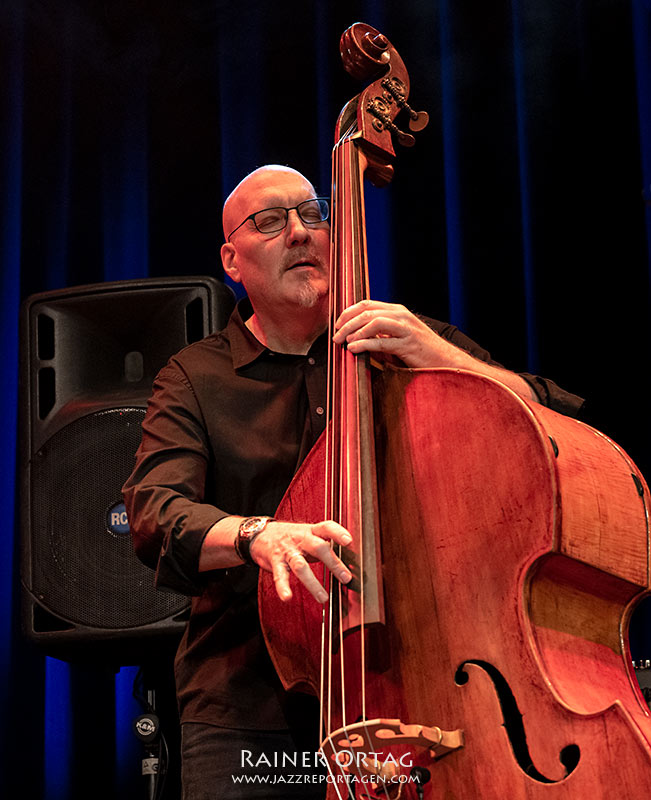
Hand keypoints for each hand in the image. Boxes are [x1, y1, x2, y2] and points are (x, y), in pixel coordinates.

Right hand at [250, 520, 352, 602]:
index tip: (349, 541)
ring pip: (301, 565)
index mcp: (311, 531)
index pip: (326, 526)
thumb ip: (325, 545)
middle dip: (333, 563)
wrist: (260, 533)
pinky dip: (283, 587)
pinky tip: (287, 597)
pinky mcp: (275, 562)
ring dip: (313, 583)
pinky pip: (280, 575)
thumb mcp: (309, 535)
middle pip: (318, 547)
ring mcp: (287, 550)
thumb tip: (348, 564)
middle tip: (346, 578)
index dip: (337, 532)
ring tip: (323, 598)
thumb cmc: (291, 537)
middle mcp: (300, 539)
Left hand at [333, 300, 458, 368]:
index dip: (348, 313)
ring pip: (373, 322)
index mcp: (396, 311)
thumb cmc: (419, 351)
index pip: (366, 304)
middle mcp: (401, 315)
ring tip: (343, 342)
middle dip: (347, 323)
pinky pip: (383, 341)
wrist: (444, 361)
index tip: (336, 325)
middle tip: (335, 336)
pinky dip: (365, 344)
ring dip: (354, 331)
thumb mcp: (396, 338)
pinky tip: (354, 349)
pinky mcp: (408, 343)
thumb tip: (354, 339)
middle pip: (366, 311)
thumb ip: (378, 335)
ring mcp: (406, 328)